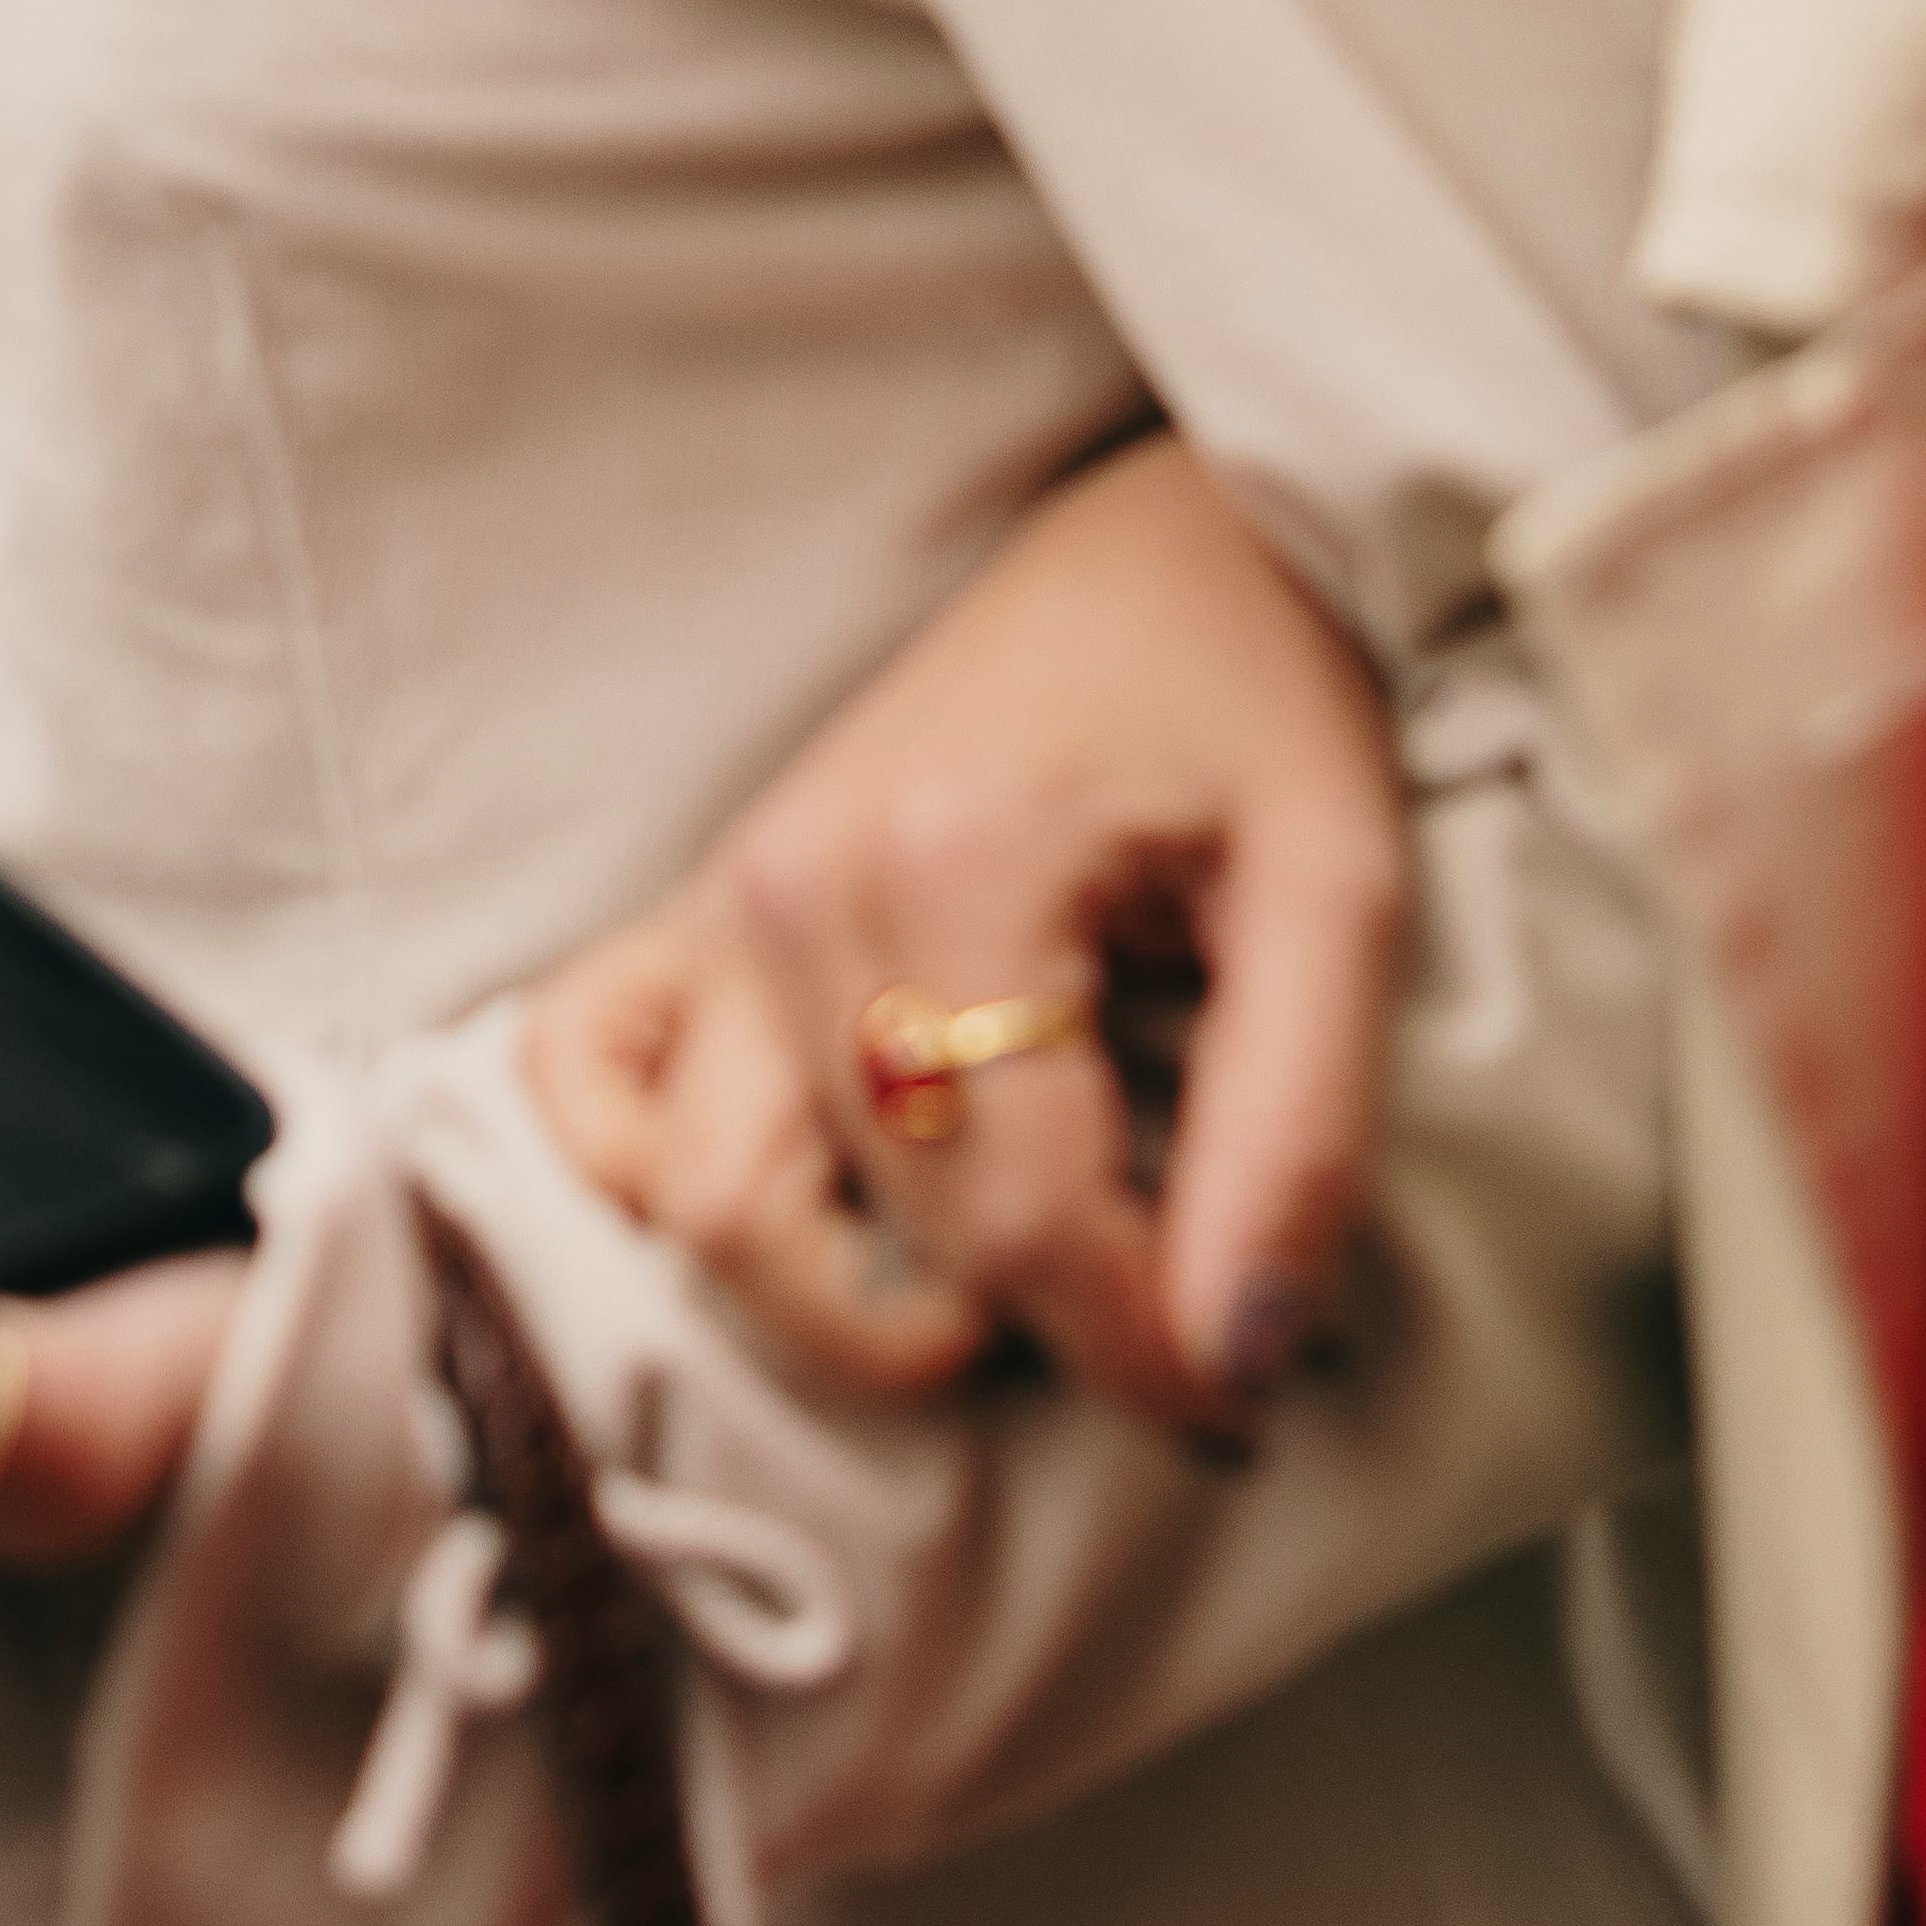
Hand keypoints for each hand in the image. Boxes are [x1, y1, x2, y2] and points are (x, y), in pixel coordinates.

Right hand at [521, 439, 1400, 1446]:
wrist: (1160, 546)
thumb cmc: (1260, 692)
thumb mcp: (1338, 889)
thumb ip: (1294, 1128)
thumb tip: (1234, 1357)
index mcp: (957, 863)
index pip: (1015, 1220)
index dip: (1141, 1345)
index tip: (1244, 1379)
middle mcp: (798, 886)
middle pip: (887, 1234)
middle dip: (1044, 1323)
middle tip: (1172, 1306)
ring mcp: (722, 895)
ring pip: (716, 1207)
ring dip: (855, 1296)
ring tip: (1009, 1270)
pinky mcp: (693, 902)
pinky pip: (587, 1081)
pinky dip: (655, 1177)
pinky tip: (809, 1203)